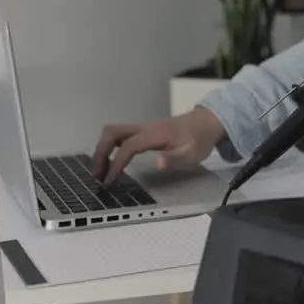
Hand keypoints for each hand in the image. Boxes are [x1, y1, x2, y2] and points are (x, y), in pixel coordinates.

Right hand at [90, 106, 225, 183]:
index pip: (127, 146)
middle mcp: (144, 127)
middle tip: (97, 175)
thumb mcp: (192, 153)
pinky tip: (111, 162)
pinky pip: (120, 135)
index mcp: (154, 133)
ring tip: (100, 172)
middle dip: (100, 153)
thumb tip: (158, 163)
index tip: (110, 181)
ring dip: (103, 150)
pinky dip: (111, 148)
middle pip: (111, 132)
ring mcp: (142, 127)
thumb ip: (175, 159)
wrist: (206, 123)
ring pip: (113, 132)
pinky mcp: (143, 131)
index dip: (116, 163)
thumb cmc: (199, 140)